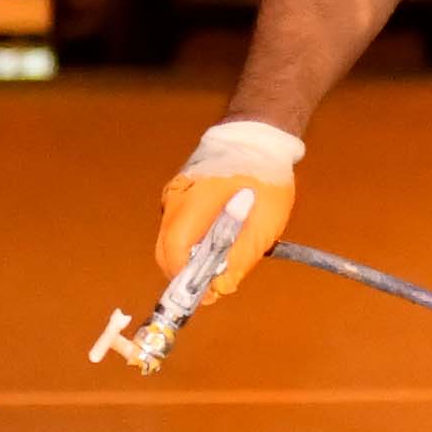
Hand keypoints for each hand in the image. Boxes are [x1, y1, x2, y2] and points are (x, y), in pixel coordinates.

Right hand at [155, 118, 300, 304]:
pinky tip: (216, 240)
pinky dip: (192, 241)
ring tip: (220, 259)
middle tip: (214, 284)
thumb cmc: (266, 178)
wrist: (260, 137)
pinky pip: (177, 226)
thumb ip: (239, 259)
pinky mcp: (178, 194)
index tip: (205, 294)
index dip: (187, 279)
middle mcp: (175, 198)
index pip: (174, 251)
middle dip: (186, 274)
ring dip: (190, 257)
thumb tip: (217, 290)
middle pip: (165, 250)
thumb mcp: (264, 225)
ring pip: (170, 240)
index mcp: (194, 202)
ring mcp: (174, 194)